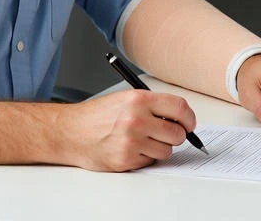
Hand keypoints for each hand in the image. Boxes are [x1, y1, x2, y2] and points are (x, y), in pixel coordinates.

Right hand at [58, 89, 195, 171]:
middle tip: (166, 133)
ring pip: (166, 150)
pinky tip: (131, 148)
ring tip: (142, 140)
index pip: (180, 108)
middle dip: (176, 135)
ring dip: (159, 147)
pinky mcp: (126, 160)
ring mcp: (131, 141)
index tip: (189, 124)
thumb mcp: (126, 98)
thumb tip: (182, 118)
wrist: (70, 132)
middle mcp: (136, 120)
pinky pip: (151, 161)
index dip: (189, 118)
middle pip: (177, 133)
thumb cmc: (98, 116)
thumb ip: (154, 105)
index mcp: (139, 100)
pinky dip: (145, 157)